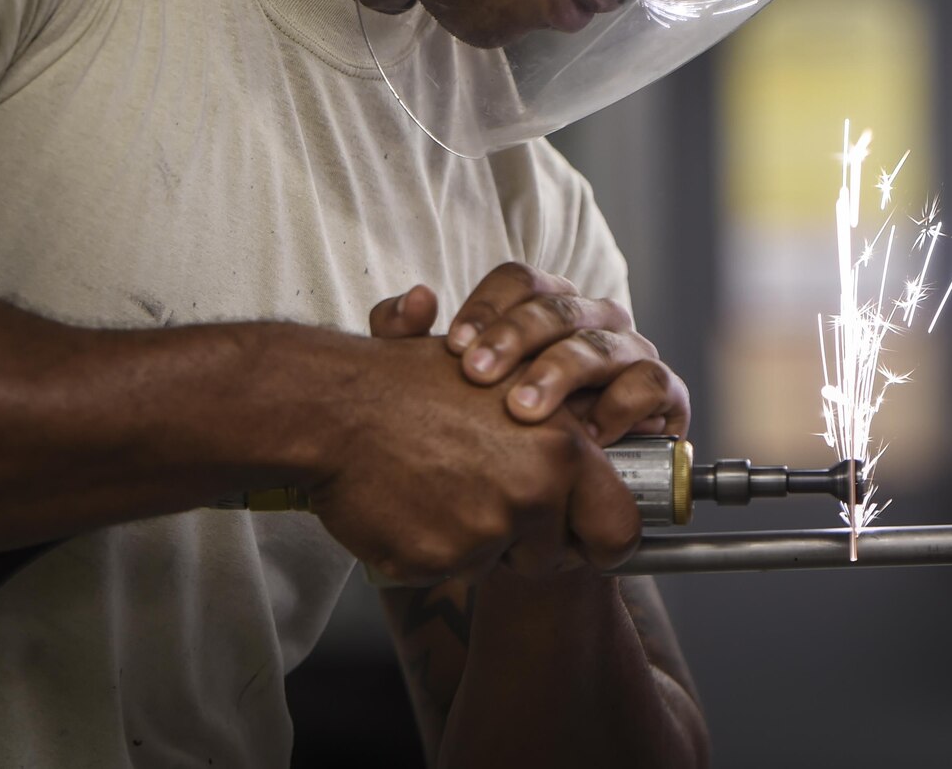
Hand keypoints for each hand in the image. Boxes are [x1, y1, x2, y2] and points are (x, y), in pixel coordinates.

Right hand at [309, 329, 638, 583]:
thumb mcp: (500, 381)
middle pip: (552, 553)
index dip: (603, 539)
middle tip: (480, 492)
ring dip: (471, 536)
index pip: (620, 527)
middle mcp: (534, 493)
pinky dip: (429, 546)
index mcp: (562, 448)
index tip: (586, 540)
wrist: (331, 408)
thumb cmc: (412, 384)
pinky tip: (406, 501)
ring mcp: (486, 532)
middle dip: (525, 537)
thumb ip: (554, 420)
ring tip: (434, 482)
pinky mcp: (440, 560)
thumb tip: (593, 440)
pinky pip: (447, 569)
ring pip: (495, 559)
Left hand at [369, 263, 688, 444]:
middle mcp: (591, 322)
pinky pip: (650, 382)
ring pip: (600, 342)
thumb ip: (411, 344)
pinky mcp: (664, 393)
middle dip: (515, 339)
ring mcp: (630, 353)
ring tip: (523, 410)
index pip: (521, 281)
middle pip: (558, 307)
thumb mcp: (445, 393)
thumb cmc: (498, 435)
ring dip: (560, 372)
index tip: (454, 347)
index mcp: (543, 308)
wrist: (555, 501)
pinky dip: (622, 403)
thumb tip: (414, 300)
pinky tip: (589, 432)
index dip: (488, 307)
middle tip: (477, 377)